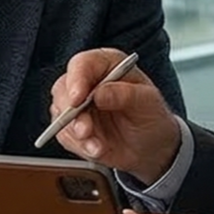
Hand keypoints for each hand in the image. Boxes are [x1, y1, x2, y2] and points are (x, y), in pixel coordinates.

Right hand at [48, 48, 180, 182]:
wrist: (152, 147)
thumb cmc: (152, 117)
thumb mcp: (148, 103)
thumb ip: (126, 94)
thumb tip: (100, 93)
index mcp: (107, 65)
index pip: (82, 64)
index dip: (76, 80)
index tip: (78, 99)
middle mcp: (89, 81)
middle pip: (63, 89)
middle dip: (71, 113)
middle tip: (85, 130)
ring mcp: (78, 105)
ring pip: (61, 115)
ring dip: (76, 134)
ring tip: (97, 146)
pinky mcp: (74, 126)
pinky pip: (65, 135)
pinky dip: (79, 146)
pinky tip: (96, 149)